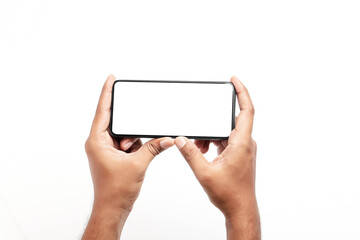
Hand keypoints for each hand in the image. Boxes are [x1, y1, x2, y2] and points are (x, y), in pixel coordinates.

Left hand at [83, 75, 173, 239]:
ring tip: (134, 154)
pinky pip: (125, 143)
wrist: (112, 208)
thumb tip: (167, 138)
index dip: (107, 92)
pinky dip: (134, 146)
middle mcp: (98, 143)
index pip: (102, 110)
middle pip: (115, 123)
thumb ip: (153, 148)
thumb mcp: (138, 164)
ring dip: (132, 140)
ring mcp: (105, 149)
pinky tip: (138, 155)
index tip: (111, 78)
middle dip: (129, 127)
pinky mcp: (112, 156)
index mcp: (97, 141)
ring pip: (122, 134)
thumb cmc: (115, 191)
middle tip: (133, 139)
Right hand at [174, 76, 259, 238]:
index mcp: (241, 143)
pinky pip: (226, 140)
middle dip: (213, 119)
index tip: (234, 80)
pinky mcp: (240, 154)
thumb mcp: (204, 172)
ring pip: (227, 132)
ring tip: (200, 146)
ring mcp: (243, 149)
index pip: (246, 111)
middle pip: (231, 120)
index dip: (242, 92)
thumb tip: (181, 139)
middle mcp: (245, 143)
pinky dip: (214, 141)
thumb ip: (191, 154)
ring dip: (212, 134)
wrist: (240, 208)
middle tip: (202, 125)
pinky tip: (204, 150)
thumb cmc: (229, 194)